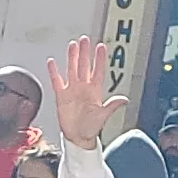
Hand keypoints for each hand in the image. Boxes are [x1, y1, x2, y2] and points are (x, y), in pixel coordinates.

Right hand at [44, 36, 126, 152]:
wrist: (78, 137)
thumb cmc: (91, 128)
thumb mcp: (103, 116)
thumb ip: (112, 106)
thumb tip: (124, 99)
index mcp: (95, 91)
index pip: (98, 70)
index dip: (99, 59)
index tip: (100, 47)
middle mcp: (83, 88)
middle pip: (84, 66)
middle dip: (84, 53)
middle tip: (84, 40)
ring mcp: (72, 90)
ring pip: (72, 69)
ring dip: (72, 58)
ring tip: (72, 46)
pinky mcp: (61, 96)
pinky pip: (57, 81)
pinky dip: (54, 72)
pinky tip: (52, 62)